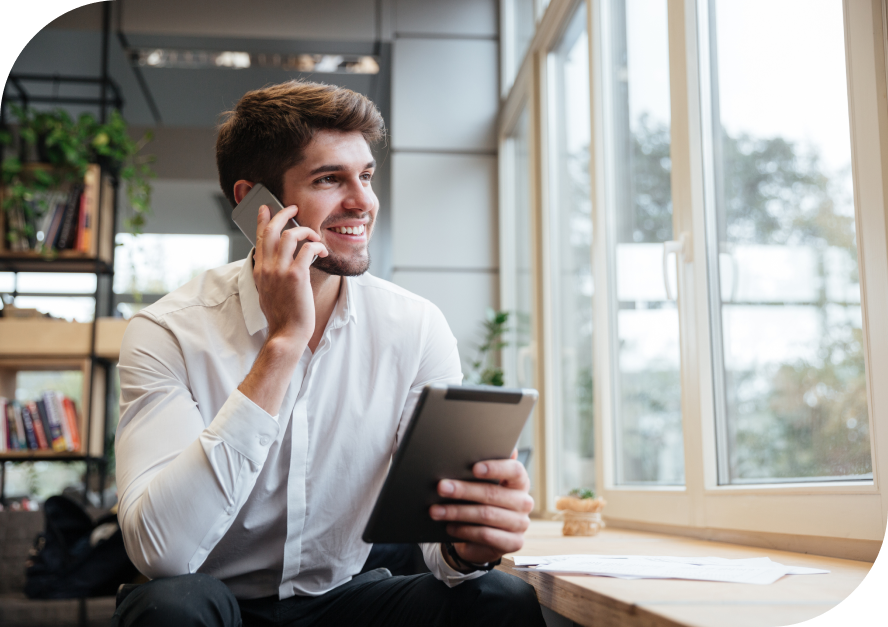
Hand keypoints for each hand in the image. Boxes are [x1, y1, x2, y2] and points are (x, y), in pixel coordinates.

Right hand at [252, 204, 326, 344]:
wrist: (286, 333)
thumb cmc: (282, 316)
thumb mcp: (268, 292)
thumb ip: (270, 275)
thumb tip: (276, 263)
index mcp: (260, 271)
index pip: (259, 238)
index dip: (263, 220)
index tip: (266, 208)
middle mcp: (267, 268)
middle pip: (272, 230)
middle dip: (283, 213)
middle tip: (293, 207)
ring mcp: (280, 271)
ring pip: (290, 235)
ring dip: (305, 230)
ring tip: (314, 236)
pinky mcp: (296, 276)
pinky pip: (307, 249)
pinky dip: (317, 245)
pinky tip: (322, 251)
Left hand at [430, 449, 532, 568]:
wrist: (483, 536)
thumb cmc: (481, 501)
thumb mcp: (481, 484)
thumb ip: (481, 468)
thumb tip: (475, 444)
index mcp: (520, 482)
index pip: (515, 470)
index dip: (495, 468)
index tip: (474, 468)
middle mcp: (524, 502)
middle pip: (493, 493)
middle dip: (463, 490)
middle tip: (441, 487)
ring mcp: (521, 524)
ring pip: (486, 515)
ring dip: (457, 512)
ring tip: (436, 510)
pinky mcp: (513, 543)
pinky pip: (486, 535)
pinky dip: (465, 530)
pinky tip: (450, 526)